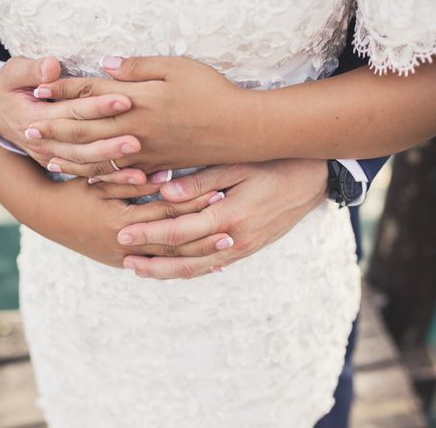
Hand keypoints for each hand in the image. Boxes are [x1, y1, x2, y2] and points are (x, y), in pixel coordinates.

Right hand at [0, 56, 147, 183]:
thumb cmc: (10, 88)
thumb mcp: (12, 72)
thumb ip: (32, 69)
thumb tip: (52, 66)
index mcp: (33, 118)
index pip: (71, 112)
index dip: (97, 106)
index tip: (126, 100)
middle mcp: (45, 144)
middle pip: (82, 145)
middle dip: (111, 144)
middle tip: (138, 140)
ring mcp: (55, 159)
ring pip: (88, 167)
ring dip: (116, 171)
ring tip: (143, 173)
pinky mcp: (67, 166)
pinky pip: (93, 177)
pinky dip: (117, 182)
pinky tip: (141, 182)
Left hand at [28, 56, 248, 179]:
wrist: (241, 130)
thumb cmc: (212, 93)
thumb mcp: (177, 67)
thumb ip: (138, 68)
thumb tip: (103, 64)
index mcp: (138, 101)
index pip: (90, 95)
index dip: (61, 91)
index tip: (37, 90)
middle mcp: (134, 130)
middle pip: (84, 129)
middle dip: (53, 127)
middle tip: (26, 128)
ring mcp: (143, 152)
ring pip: (95, 157)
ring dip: (67, 156)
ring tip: (44, 155)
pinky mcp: (155, 167)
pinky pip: (118, 175)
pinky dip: (96, 176)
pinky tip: (85, 178)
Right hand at [31, 177, 228, 267]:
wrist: (45, 214)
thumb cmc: (73, 190)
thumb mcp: (99, 180)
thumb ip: (131, 179)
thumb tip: (167, 175)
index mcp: (120, 221)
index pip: (165, 213)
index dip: (193, 205)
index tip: (220, 195)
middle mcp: (124, 245)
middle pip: (172, 242)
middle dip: (203, 238)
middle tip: (234, 232)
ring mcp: (123, 258)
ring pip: (167, 261)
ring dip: (197, 256)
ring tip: (225, 251)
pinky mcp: (121, 262)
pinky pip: (158, 267)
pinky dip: (180, 266)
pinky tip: (203, 265)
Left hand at [111, 159, 327, 278]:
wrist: (312, 180)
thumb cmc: (273, 164)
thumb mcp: (238, 165)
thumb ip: (201, 181)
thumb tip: (165, 192)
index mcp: (229, 216)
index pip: (179, 232)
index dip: (148, 234)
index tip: (123, 234)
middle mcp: (234, 239)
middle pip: (184, 259)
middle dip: (151, 261)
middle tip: (123, 258)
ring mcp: (242, 248)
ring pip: (198, 268)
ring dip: (167, 271)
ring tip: (140, 269)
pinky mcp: (248, 248)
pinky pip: (214, 265)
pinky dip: (191, 269)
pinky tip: (173, 269)